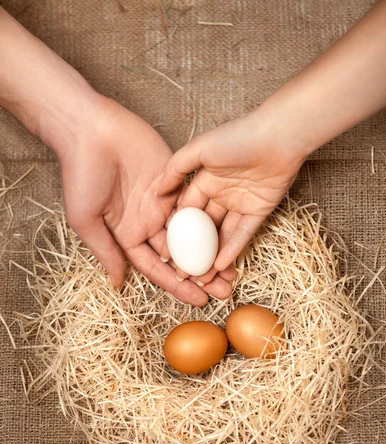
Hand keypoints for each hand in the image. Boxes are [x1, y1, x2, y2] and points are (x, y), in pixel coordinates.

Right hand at [59, 98, 234, 305]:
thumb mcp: (86, 219)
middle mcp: (149, 221)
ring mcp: (164, 201)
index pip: (158, 267)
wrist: (90, 128)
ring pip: (194, 232)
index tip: (199, 301)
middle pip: (181, 255)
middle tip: (225, 291)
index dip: (178, 285)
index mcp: (128, 234)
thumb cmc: (80, 174)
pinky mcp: (176, 179)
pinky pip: (198, 202)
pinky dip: (212, 218)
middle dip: (202, 274)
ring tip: (233, 268)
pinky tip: (229, 233)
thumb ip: (106, 250)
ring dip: (212, 250)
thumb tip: (119, 283)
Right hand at [157, 107, 306, 283]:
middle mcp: (220, 193)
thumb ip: (175, 169)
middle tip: (182, 273)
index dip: (175, 234)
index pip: (186, 212)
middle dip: (192, 251)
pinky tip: (220, 267)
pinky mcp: (259, 211)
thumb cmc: (237, 137)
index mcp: (204, 180)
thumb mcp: (199, 149)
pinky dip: (232, 250)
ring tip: (201, 277)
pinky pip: (242, 234)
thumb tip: (157, 192)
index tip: (165, 254)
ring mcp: (240, 203)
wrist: (279, 136)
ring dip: (212, 256)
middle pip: (203, 228)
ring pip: (222, 235)